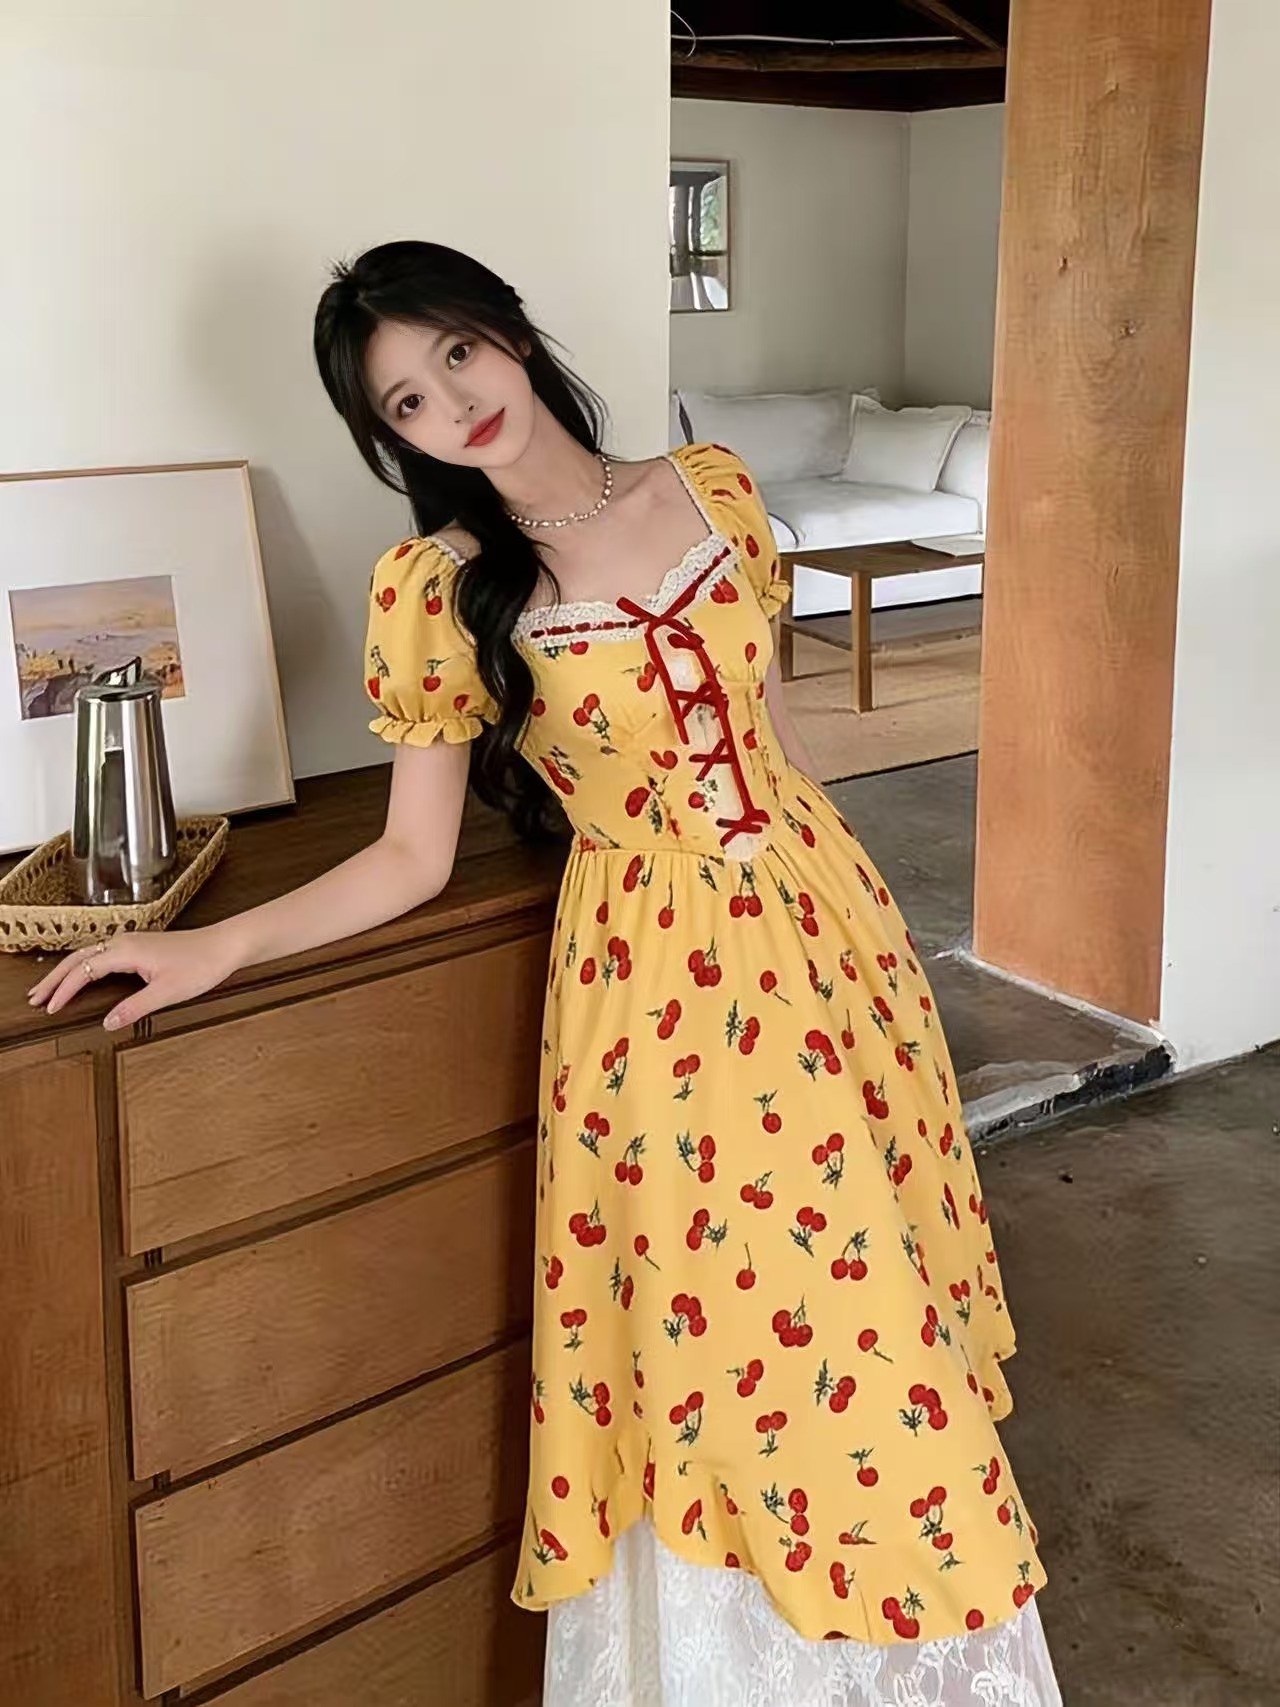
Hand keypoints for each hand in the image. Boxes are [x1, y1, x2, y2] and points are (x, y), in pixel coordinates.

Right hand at [26, 926, 241, 1029]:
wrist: (225, 945)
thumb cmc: (202, 964)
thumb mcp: (167, 992)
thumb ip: (135, 1008)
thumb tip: (108, 1022)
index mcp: (125, 951)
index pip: (83, 971)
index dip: (63, 990)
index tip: (49, 1008)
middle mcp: (124, 942)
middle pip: (78, 959)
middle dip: (53, 978)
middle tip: (34, 997)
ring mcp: (131, 942)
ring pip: (88, 955)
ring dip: (66, 971)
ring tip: (48, 988)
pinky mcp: (140, 946)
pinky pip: (101, 954)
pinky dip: (84, 966)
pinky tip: (81, 976)